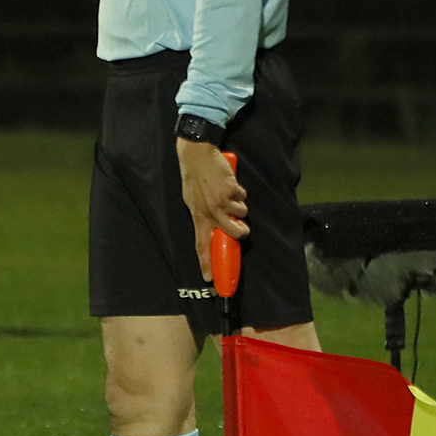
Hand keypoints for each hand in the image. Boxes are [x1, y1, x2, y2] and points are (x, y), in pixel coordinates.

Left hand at [177, 137, 247, 281]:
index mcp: (197, 217)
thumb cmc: (194, 179)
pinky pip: (243, 198)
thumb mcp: (192, 201)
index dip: (206, 263)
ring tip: (228, 195)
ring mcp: (221, 202)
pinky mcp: (231, 191)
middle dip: (242, 231)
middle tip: (240, 225)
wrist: (197, 156)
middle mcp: (209, 213)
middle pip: (234, 234)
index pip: (201, 245)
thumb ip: (203, 216)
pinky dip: (240, 193)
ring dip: (239, 206)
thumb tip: (215, 230)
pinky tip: (229, 184)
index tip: (210, 278)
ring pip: (242, 214)